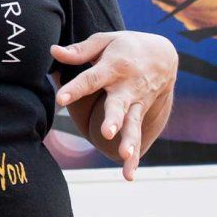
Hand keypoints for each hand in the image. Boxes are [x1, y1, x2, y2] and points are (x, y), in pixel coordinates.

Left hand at [50, 30, 177, 179]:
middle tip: (107, 132)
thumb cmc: (125, 46)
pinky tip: (128, 174)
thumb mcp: (104, 41)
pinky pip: (139, 135)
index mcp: (113, 67)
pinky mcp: (142, 112)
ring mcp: (137, 101)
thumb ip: (79, 51)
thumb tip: (53, 51)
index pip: (91, 79)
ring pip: (133, 123)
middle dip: (114, 119)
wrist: (163, 54)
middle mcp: (127, 86)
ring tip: (124, 155)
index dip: (75, 88)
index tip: (61, 99)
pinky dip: (135, 156)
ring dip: (130, 141)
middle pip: (119, 104)